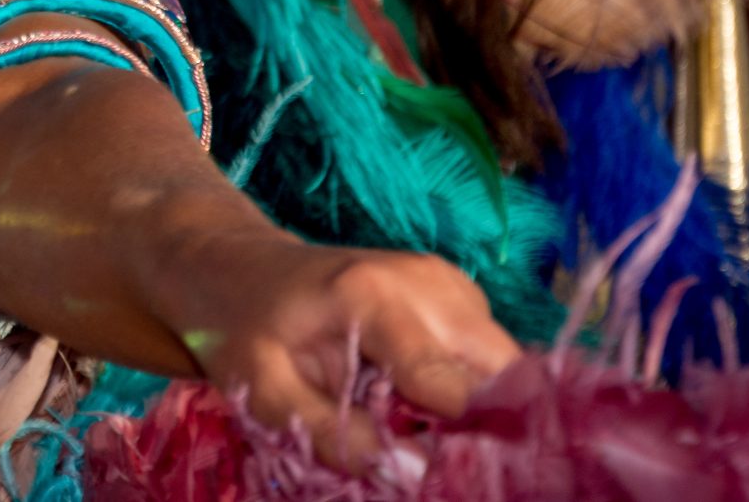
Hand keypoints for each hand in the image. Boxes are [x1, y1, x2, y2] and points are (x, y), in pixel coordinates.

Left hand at [167, 230, 521, 468]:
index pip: (457, 388)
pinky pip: (488, 355)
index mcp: (375, 299)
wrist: (243, 271)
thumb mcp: (264, 393)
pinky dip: (468, 387)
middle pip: (503, 373)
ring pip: (505, 367)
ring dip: (476, 408)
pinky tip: (418, 398)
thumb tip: (416, 476)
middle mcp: (428, 282)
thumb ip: (336, 438)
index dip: (459, 446)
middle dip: (483, 427)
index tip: (439, 477)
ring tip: (414, 423)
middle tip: (429, 452)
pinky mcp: (458, 292)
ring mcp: (449, 282)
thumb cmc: (246, 331)